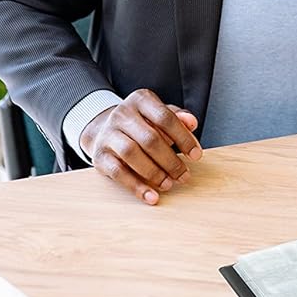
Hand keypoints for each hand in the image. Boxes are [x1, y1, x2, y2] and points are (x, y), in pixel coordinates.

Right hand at [81, 90, 201, 205]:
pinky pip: (118, 172)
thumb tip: (192, 123)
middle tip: (184, 175)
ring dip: (154, 173)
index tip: (196, 156)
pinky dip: (136, 187)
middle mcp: (122, 114)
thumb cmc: (142, 124)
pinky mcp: (99, 155)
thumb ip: (178, 118)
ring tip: (169, 184)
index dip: (184, 138)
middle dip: (170, 160)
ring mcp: (108, 134)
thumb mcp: (160, 115)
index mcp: (141, 100)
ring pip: (132, 154)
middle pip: (150, 139)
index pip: (165, 118)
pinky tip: (151, 196)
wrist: (104, 129)